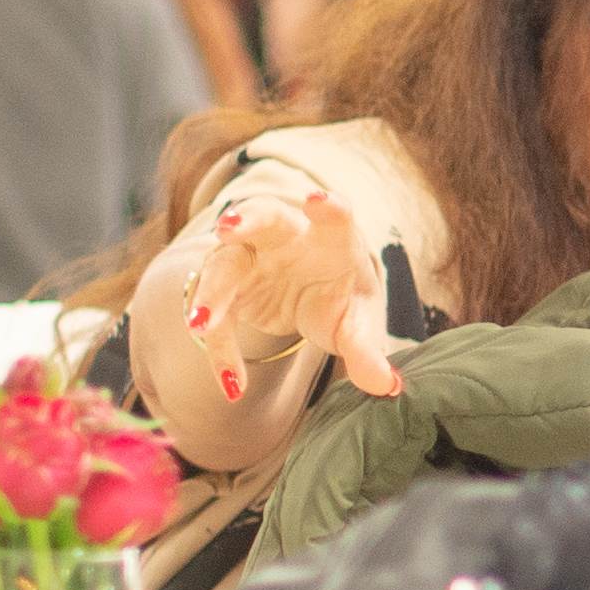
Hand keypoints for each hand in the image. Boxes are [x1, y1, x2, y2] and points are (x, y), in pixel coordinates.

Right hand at [155, 181, 394, 408]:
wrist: (304, 296)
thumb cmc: (337, 298)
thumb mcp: (356, 323)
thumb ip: (367, 350)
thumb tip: (387, 386)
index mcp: (330, 238)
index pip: (332, 216)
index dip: (327, 208)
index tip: (318, 203)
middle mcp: (284, 237)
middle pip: (262, 216)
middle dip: (243, 220)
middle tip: (227, 230)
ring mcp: (249, 255)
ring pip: (223, 263)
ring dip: (211, 292)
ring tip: (201, 324)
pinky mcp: (226, 285)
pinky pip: (216, 314)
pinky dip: (220, 349)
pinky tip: (233, 384)